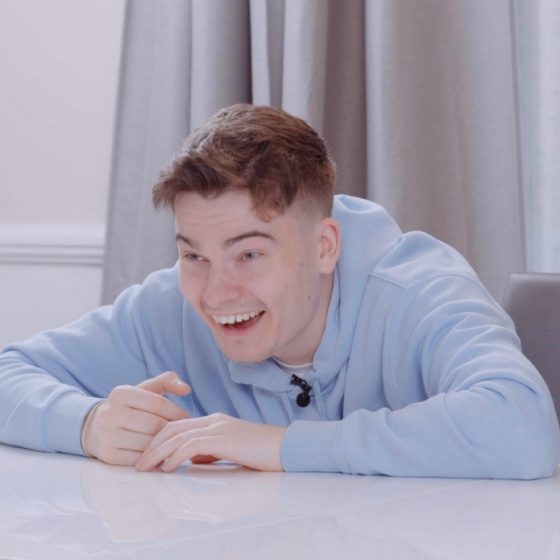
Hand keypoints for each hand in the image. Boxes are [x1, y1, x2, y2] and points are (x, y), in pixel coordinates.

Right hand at [82, 371, 190, 465]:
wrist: (98, 428)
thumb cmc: (131, 407)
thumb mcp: (146, 389)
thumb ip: (168, 381)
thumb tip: (187, 389)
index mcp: (121, 393)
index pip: (157, 403)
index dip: (177, 411)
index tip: (187, 418)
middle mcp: (110, 413)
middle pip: (154, 425)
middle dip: (172, 430)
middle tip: (182, 433)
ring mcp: (106, 435)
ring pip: (148, 443)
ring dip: (164, 445)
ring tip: (173, 443)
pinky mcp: (108, 455)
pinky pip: (140, 459)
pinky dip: (153, 459)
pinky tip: (160, 455)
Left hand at [134, 413, 286, 472]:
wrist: (285, 447)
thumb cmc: (261, 452)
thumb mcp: (231, 449)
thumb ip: (211, 451)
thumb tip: (193, 460)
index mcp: (214, 421)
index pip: (178, 425)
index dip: (159, 439)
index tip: (147, 455)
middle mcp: (213, 420)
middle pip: (172, 427)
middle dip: (152, 445)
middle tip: (138, 462)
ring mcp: (218, 428)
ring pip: (178, 436)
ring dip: (157, 452)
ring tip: (145, 467)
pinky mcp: (223, 439)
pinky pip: (192, 445)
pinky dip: (175, 456)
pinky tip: (167, 468)